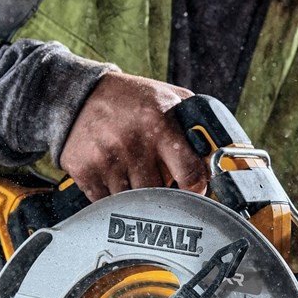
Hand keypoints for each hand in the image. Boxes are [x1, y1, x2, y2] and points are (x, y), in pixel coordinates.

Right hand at [58, 72, 208, 199]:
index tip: (194, 191)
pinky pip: (107, 203)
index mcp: (160, 125)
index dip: (196, 189)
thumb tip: (218, 150)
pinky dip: (113, 199)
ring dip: (137, 197)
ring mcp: (106, 160)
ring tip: (134, 175)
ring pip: (133, 202)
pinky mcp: (85, 171)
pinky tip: (114, 179)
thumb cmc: (130, 99)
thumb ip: (194, 120)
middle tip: (162, 184)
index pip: (190, 174)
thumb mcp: (167, 96)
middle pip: (160, 194)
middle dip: (164, 193)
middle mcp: (133, 144)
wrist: (79, 94)